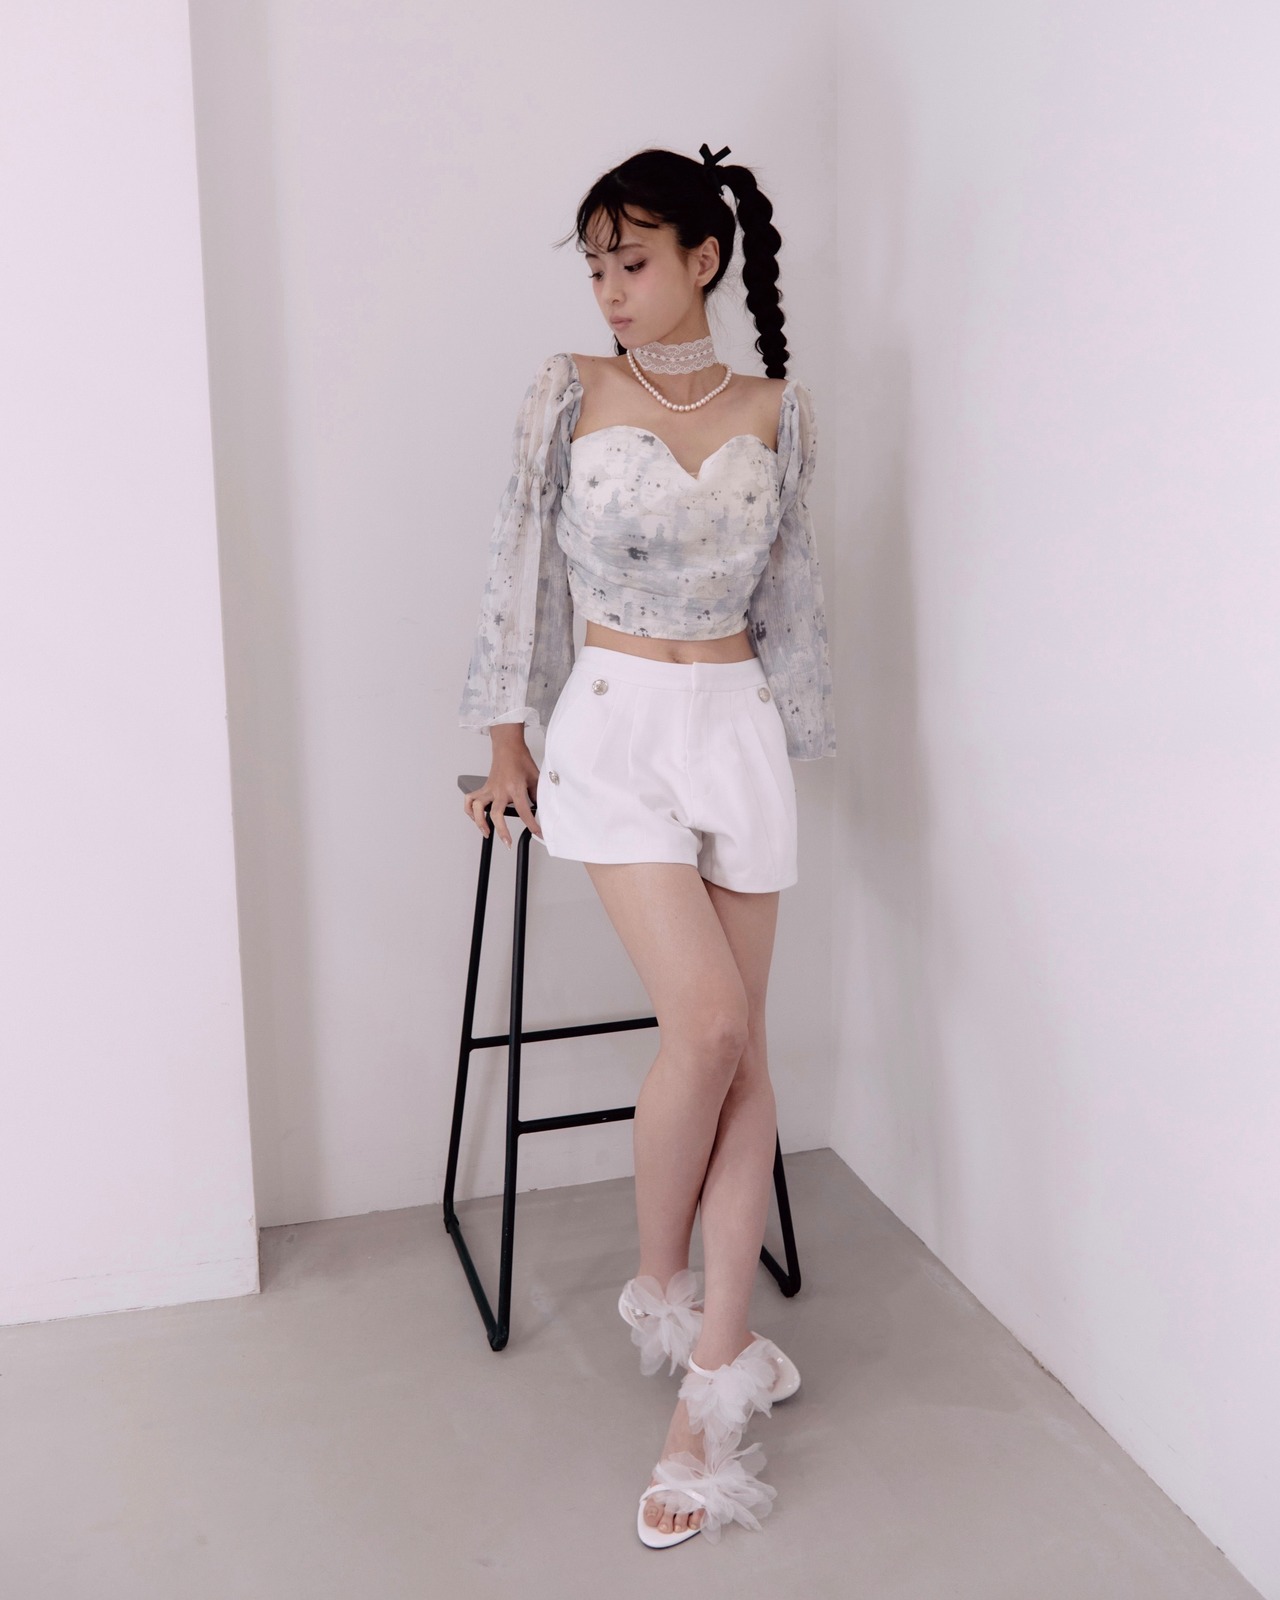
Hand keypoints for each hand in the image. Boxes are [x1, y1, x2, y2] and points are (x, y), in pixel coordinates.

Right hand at [462, 728, 542, 846]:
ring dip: (479, 822)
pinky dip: (469, 810)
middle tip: (507, 842)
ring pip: (477, 808)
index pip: (524, 811)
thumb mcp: (535, 777)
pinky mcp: (483, 788)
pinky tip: (475, 818)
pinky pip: (470, 800)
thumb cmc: (520, 760)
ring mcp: (489, 789)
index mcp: (515, 787)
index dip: (532, 825)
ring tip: (486, 832)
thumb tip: (540, 809)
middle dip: (501, 831)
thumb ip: (537, 795)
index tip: (538, 833)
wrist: (508, 747)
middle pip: (496, 814)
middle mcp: (500, 790)